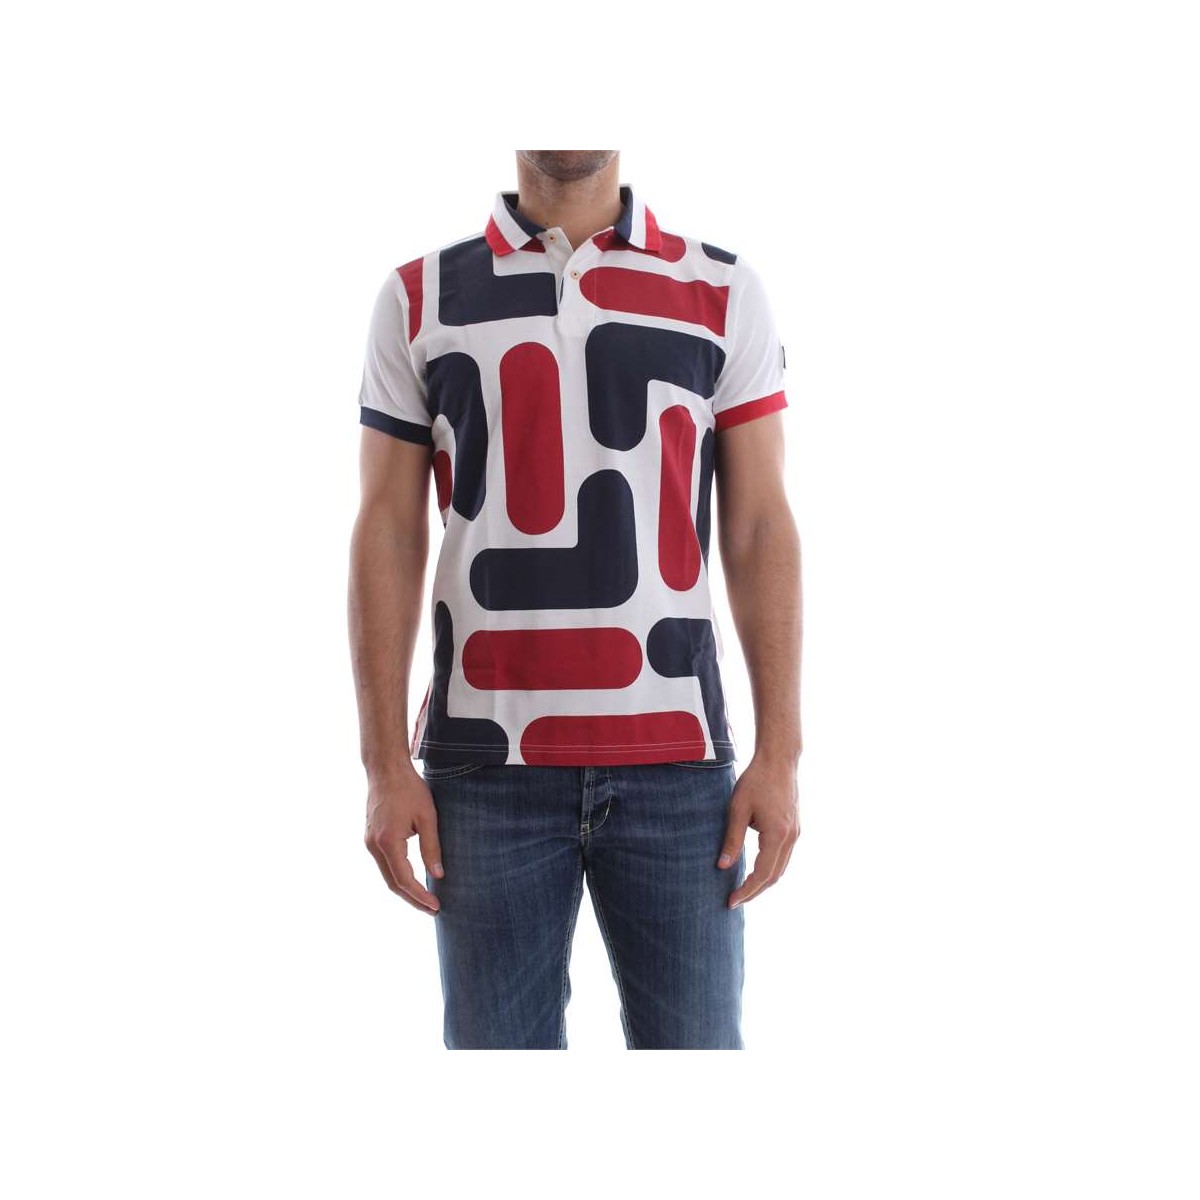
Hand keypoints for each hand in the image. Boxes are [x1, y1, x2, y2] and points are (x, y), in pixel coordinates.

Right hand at [364, 769, 444, 914]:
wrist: (386, 769)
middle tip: (432, 909)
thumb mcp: (427, 817)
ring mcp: (369, 842)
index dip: (420, 896)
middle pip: (392, 883)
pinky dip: (397, 876)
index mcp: (388, 842)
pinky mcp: (371, 837)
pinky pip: (384, 864)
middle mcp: (374, 846)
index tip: (435, 906)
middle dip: (412, 899)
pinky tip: (412, 880)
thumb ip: (432, 847)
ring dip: (404, 889)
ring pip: (387, 875)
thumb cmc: (409, 789)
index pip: (404, 880)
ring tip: (425, 899)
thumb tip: (438, 875)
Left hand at [718, 755, 799, 907]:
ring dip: (763, 882)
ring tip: (743, 889)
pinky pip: (784, 857)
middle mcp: (791, 838)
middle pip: (774, 877)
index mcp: (777, 835)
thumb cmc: (755, 781)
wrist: (779, 760)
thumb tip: (722, 866)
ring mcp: (796, 833)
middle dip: (755, 891)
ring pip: (781, 868)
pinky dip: (771, 869)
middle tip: (734, 900)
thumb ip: (732, 839)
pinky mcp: (795, 828)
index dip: (747, 891)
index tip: (731, 901)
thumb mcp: (738, 809)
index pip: (762, 874)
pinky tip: (756, 870)